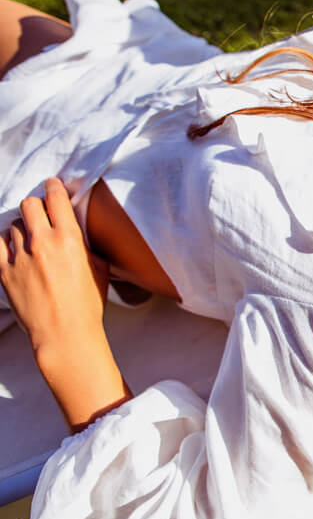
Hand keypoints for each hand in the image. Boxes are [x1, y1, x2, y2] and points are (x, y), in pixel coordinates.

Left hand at [0, 178, 126, 431]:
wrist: (64, 333)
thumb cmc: (87, 304)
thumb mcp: (98, 268)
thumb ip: (85, 245)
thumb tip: (78, 235)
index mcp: (69, 239)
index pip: (56, 199)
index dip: (54, 187)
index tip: (52, 185)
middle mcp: (42, 243)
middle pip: (29, 205)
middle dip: (35, 206)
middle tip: (41, 213)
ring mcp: (19, 257)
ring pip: (12, 225)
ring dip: (22, 227)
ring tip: (29, 238)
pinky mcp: (4, 272)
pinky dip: (5, 242)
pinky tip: (13, 248)